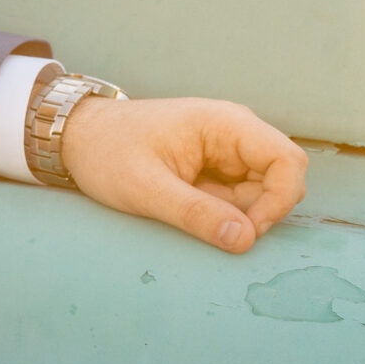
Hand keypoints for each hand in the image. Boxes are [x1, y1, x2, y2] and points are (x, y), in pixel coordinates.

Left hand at [57, 96, 306, 252]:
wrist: (77, 138)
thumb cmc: (106, 152)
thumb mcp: (145, 188)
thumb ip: (195, 213)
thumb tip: (246, 240)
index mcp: (226, 124)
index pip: (288, 160)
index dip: (280, 200)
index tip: (249, 230)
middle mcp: (235, 133)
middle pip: (279, 181)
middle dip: (255, 212)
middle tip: (207, 225)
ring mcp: (227, 151)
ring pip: (260, 194)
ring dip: (234, 214)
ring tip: (183, 207)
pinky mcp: (216, 169)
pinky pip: (238, 198)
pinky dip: (221, 213)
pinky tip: (184, 206)